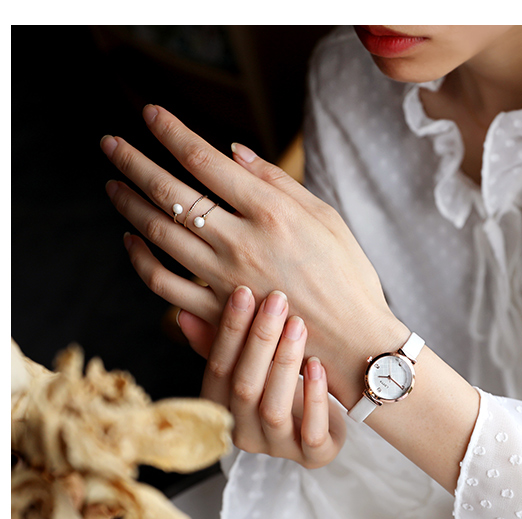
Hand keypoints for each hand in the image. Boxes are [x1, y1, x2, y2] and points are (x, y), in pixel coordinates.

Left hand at [101, 105, 407, 407]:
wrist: (353, 341)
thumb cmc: (348, 277)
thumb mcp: (327, 218)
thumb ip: (279, 183)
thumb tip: (233, 152)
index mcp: (271, 212)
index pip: (204, 161)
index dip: (172, 133)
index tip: (151, 115)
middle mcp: (241, 242)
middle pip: (170, 193)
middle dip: (134, 162)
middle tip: (110, 145)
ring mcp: (224, 279)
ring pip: (159, 234)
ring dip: (129, 205)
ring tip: (114, 186)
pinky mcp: (218, 311)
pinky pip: (164, 284)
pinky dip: (141, 260)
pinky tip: (132, 242)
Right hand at [187, 285, 344, 468]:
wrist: (325, 426)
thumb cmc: (281, 388)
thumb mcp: (249, 366)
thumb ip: (219, 345)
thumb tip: (183, 314)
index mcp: (222, 410)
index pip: (217, 369)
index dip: (228, 330)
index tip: (243, 292)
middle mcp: (243, 435)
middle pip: (244, 387)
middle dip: (260, 340)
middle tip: (277, 300)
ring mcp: (278, 448)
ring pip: (274, 410)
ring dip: (285, 364)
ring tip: (298, 326)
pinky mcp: (314, 457)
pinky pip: (311, 432)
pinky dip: (315, 397)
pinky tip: (318, 364)